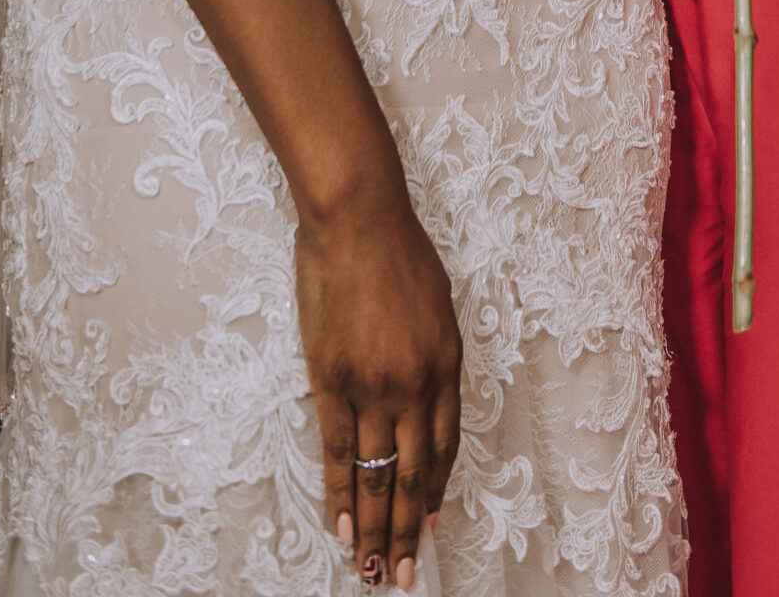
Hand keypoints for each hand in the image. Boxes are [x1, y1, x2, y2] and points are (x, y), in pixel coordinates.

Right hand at [297, 175, 463, 588]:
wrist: (357, 217)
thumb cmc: (399, 250)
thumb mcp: (437, 305)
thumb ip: (433, 358)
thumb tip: (425, 400)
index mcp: (447, 365)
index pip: (444, 446)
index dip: (436, 490)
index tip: (431, 525)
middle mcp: (415, 385)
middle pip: (413, 474)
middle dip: (408, 529)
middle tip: (401, 575)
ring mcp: (372, 387)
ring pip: (376, 474)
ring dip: (373, 526)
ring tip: (370, 566)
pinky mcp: (331, 381)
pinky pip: (339, 451)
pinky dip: (341, 491)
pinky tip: (342, 523)